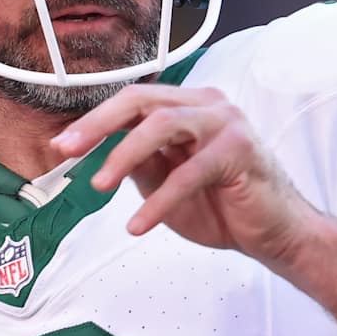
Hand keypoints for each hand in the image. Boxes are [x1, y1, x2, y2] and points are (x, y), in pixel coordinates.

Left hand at [52, 84, 327, 262]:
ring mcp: (227, 124)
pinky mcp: (241, 152)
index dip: (94, 121)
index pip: (133, 102)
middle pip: (143, 101)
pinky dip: (160, 200)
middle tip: (67, 150)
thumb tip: (96, 152)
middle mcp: (207, 105)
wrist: (276, 234)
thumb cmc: (222, 207)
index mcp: (188, 106)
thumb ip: (139, 162)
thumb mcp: (166, 183)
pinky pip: (190, 172)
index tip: (61, 145)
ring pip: (164, 124)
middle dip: (99, 125)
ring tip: (99, 186)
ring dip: (125, 155)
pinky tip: (138, 225)